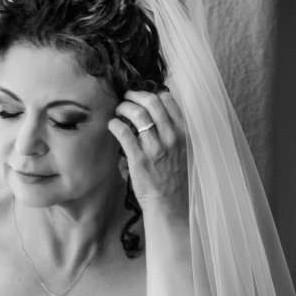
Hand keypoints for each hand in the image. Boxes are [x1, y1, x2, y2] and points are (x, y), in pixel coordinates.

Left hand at [111, 89, 187, 214]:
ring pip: (137, 113)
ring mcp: (155, 148)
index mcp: (183, 132)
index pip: (168, 100)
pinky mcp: (139, 159)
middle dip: (135, 95)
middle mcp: (171, 137)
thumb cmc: (173, 176)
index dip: (152, 92)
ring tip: (119, 111)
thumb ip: (171, 130)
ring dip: (124, 107)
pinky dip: (115, 124)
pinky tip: (113, 125)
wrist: (170, 202)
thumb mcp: (182, 149)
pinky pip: (124, 132)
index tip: (142, 96)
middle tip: (126, 98)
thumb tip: (153, 112)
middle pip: (152, 102)